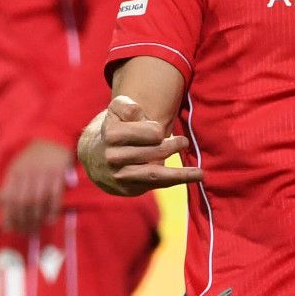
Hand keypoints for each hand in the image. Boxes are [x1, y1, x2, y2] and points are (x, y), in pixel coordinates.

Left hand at [0, 139, 71, 235]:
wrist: (52, 137)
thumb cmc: (32, 158)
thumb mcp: (15, 168)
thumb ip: (7, 186)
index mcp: (14, 173)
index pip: (8, 198)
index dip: (8, 216)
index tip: (11, 229)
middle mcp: (27, 174)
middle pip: (22, 202)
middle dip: (23, 221)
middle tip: (26, 231)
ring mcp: (43, 174)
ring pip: (37, 201)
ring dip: (36, 218)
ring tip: (36, 228)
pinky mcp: (58, 174)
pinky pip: (54, 195)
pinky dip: (52, 210)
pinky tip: (50, 220)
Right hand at [77, 95, 202, 196]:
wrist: (95, 156)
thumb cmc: (115, 127)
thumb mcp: (117, 110)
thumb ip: (128, 107)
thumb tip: (140, 115)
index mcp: (111, 134)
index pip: (148, 134)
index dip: (156, 130)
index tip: (159, 130)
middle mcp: (113, 157)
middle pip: (154, 152)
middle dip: (172, 146)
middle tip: (183, 142)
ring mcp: (120, 175)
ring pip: (155, 174)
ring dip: (181, 173)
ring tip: (200, 173)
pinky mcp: (128, 188)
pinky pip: (156, 184)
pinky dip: (177, 180)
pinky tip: (195, 177)